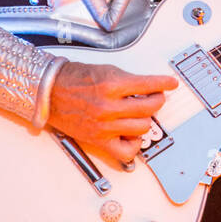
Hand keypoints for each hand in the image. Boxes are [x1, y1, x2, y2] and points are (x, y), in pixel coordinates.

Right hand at [47, 60, 177, 167]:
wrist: (49, 92)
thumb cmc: (73, 79)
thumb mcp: (105, 70)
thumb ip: (128, 81)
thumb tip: (149, 88)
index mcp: (111, 85)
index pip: (148, 85)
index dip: (164, 83)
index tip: (171, 83)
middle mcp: (108, 107)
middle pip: (149, 108)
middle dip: (157, 100)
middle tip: (155, 97)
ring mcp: (104, 126)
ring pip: (142, 127)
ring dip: (145, 119)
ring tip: (140, 113)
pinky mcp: (98, 140)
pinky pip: (127, 151)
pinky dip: (134, 144)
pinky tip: (132, 134)